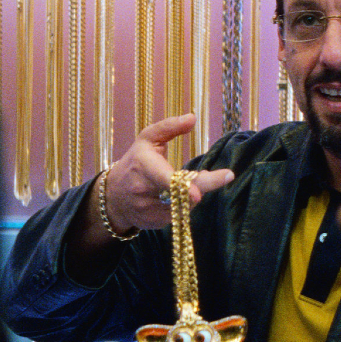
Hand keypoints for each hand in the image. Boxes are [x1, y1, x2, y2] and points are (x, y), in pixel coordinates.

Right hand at [100, 113, 234, 233]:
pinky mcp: (153, 224)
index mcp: (144, 166)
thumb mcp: (147, 139)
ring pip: (183, 206)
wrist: (112, 196)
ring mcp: (147, 210)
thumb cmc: (135, 161)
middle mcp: (143, 191)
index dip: (185, 186)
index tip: (199, 193)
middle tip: (227, 176)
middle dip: (204, 186)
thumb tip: (192, 117)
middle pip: (181, 194)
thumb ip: (169, 127)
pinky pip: (178, 216)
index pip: (167, 179)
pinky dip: (184, 205)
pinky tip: (176, 197)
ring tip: (186, 182)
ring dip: (193, 194)